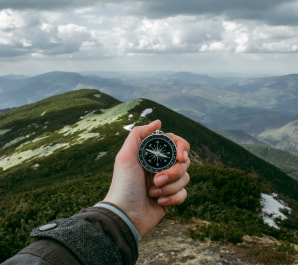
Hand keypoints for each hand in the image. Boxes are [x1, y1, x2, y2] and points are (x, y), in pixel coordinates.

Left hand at [103, 120, 189, 236]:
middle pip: (184, 162)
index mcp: (152, 155)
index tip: (180, 157)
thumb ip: (138, 134)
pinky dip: (172, 198)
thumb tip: (158, 122)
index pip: (176, 144)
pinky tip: (158, 202)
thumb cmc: (123, 184)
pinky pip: (184, 194)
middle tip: (157, 180)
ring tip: (153, 193)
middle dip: (172, 172)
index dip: (182, 148)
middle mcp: (161, 167)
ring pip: (185, 178)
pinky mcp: (171, 197)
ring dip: (169, 187)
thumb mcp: (126, 156)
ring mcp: (167, 182)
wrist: (125, 215)